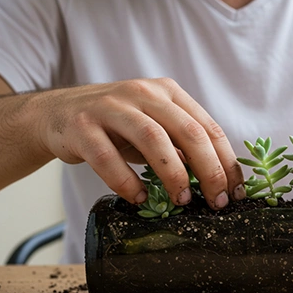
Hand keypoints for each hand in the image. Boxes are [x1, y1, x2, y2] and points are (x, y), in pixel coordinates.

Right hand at [35, 78, 244, 208]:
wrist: (58, 113)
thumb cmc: (116, 126)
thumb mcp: (154, 127)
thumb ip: (181, 144)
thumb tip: (218, 178)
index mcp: (168, 92)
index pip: (208, 127)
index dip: (226, 161)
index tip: (234, 190)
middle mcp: (143, 94)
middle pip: (188, 131)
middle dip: (209, 170)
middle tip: (215, 200)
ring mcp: (111, 107)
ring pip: (153, 139)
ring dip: (173, 174)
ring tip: (181, 201)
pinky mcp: (82, 126)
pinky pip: (107, 158)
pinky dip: (126, 182)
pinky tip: (139, 199)